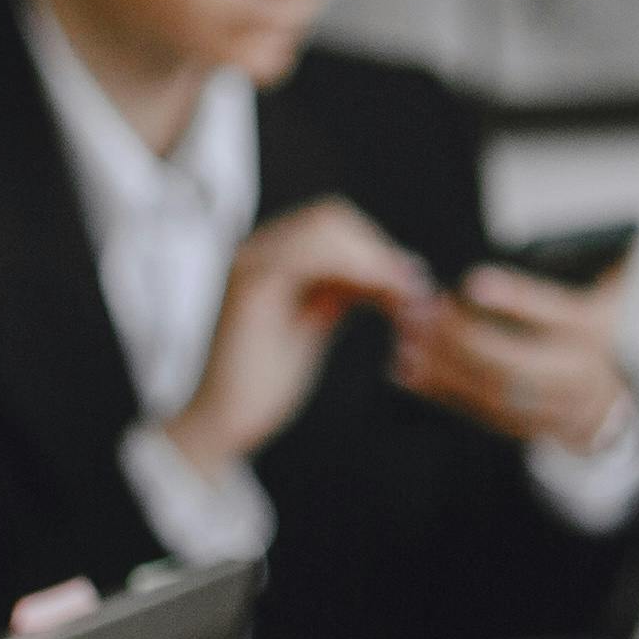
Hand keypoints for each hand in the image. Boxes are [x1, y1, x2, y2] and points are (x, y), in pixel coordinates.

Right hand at [158, 198, 433, 474]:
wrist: (224, 421)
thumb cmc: (266, 380)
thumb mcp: (312, 322)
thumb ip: (338, 290)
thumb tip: (388, 267)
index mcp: (267, 257)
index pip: (329, 222)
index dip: (375, 245)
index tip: (410, 279)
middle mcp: (254, 251)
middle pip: (330, 217)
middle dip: (379, 250)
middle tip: (413, 288)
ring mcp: (248, 264)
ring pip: (324, 229)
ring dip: (374, 259)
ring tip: (404, 296)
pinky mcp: (249, 287)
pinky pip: (312, 256)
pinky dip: (358, 271)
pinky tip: (382, 300)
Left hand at [392, 255, 636, 454]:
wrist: (605, 399)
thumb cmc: (593, 327)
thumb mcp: (605, 290)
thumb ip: (597, 257)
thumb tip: (585, 228)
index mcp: (593, 331)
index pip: (555, 313)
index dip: (516, 298)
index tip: (473, 281)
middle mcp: (573, 374)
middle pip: (512, 361)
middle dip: (462, 337)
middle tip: (422, 310)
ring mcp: (547, 406)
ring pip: (489, 390)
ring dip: (442, 365)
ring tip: (408, 336)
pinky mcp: (519, 425)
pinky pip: (475, 410)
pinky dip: (439, 390)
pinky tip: (407, 368)